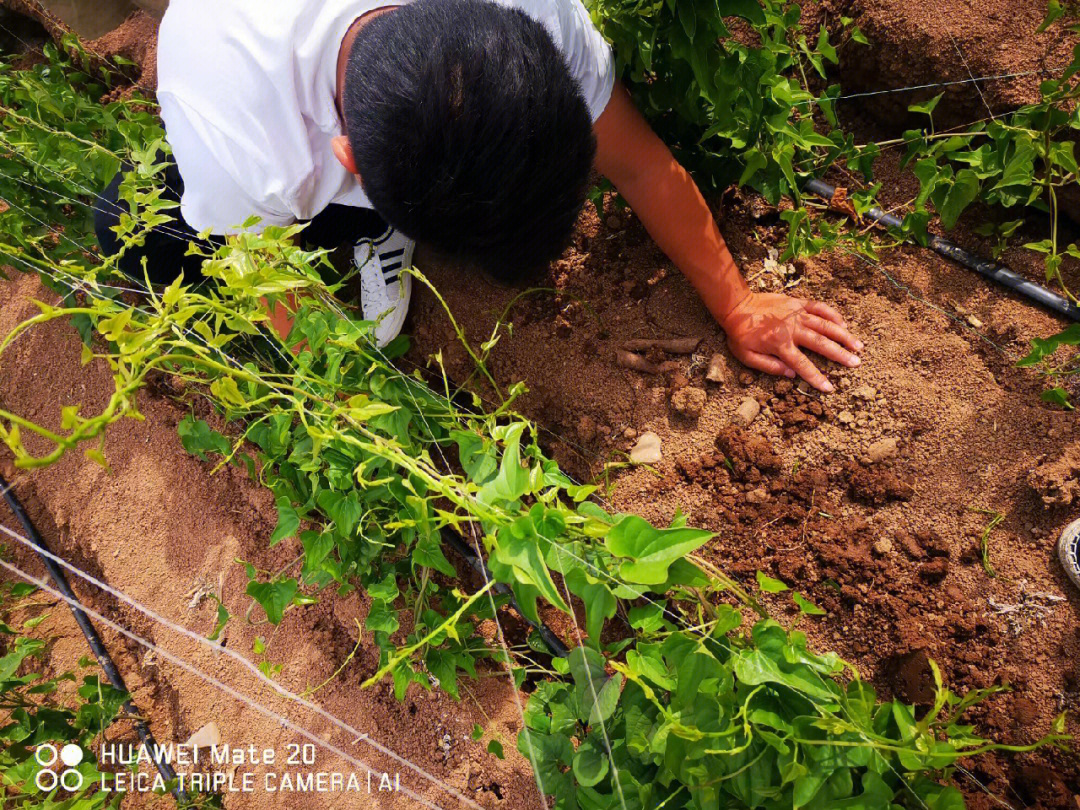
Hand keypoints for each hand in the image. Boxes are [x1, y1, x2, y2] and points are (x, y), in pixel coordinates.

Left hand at [720, 292, 862, 392]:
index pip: (803, 365)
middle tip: (856, 363)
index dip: (817, 377)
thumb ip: (769, 366)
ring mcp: (797, 315)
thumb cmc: (741, 334)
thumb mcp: (747, 356)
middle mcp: (793, 330)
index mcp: (780, 345)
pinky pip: (819, 307)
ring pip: (825, 325)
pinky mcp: (798, 303)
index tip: (830, 388)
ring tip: (858, 345)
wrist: (737, 306)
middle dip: (840, 355)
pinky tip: (843, 323)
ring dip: (843, 335)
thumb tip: (791, 374)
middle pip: (821, 344)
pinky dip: (832, 314)